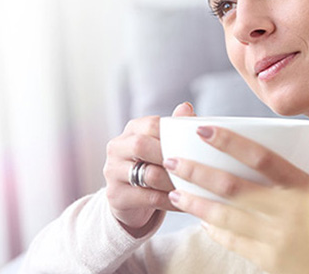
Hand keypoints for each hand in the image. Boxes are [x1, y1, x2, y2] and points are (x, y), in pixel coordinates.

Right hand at [103, 102, 194, 236]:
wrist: (133, 201)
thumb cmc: (154, 166)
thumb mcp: (164, 145)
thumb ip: (175, 128)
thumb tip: (186, 107)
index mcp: (132, 130)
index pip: (152, 124)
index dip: (174, 134)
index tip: (196, 145)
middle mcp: (117, 147)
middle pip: (143, 146)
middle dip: (172, 156)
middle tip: (196, 166)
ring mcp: (112, 172)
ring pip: (148, 174)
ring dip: (175, 181)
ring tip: (195, 186)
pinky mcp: (116, 196)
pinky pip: (149, 198)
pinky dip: (172, 200)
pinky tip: (187, 202)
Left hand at [164, 126, 308, 273]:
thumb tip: (301, 135)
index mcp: (305, 186)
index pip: (260, 156)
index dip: (229, 141)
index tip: (202, 128)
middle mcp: (289, 211)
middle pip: (233, 186)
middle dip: (198, 172)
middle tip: (172, 160)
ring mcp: (276, 238)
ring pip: (225, 216)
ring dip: (196, 203)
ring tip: (175, 192)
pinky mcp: (268, 261)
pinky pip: (233, 240)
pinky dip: (213, 228)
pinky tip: (200, 218)